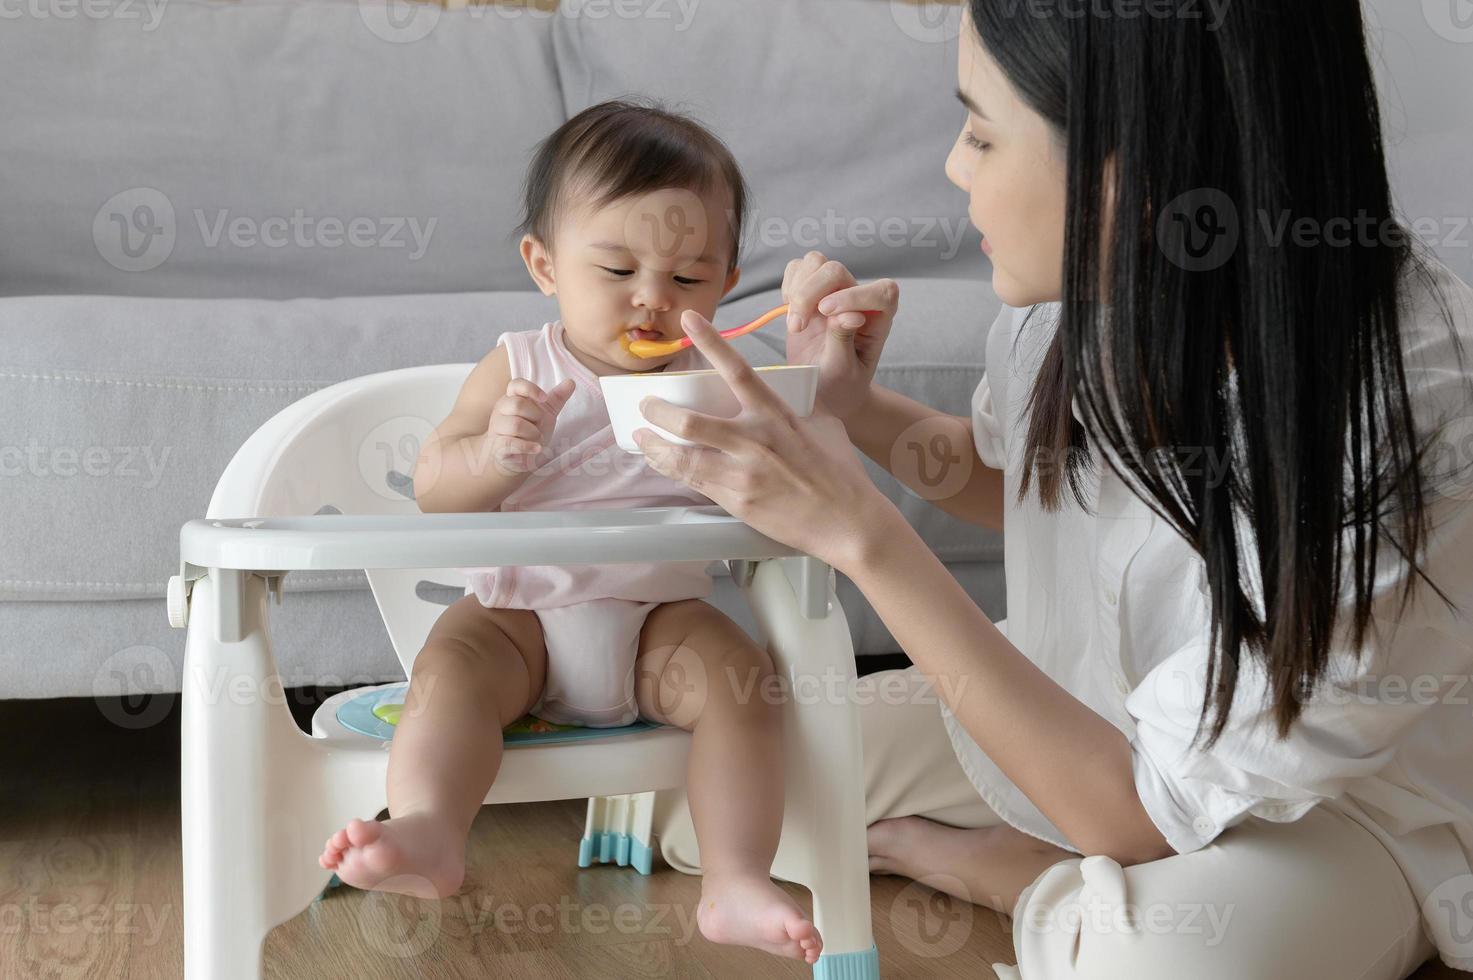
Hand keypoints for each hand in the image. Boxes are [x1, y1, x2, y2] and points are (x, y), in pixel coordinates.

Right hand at [487, 377, 575, 474]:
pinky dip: (528, 446)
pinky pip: (510, 442)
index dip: (531, 389)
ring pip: (515, 425)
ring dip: (532, 433)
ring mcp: (497, 428)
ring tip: (535, 438)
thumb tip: (571, 381)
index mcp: (511, 398)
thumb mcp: (546, 414)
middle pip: (517, 404)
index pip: (515, 385)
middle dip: (535, 416)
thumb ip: (557, 398)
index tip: (544, 398)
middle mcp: (501, 410)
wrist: (516, 459)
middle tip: (538, 425)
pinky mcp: (497, 446)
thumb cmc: (529, 433)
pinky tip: (536, 448)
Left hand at [634, 309, 898, 571]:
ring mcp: (743, 473)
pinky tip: (659, 462)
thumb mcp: (824, 424)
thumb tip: (784, 392)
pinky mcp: (737, 501)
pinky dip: (670, 468)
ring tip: (641, 435)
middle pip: (690, 420)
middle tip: (646, 404)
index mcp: (776, 414)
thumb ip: (796, 405)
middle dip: (658, 410)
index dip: (711, 341)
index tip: (690, 320)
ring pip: (682, 455)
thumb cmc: (841, 473)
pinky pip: (692, 481)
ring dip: (653, 444)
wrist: (849, 522)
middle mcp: (755, 440)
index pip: (737, 370)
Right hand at [782, 250, 897, 421]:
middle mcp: (858, 299)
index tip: (827, 315)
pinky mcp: (810, 292)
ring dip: (797, 290)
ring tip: (794, 324)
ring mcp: (833, 292)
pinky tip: (789, 314)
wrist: (821, 390)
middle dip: (810, 294)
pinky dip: (787, 287)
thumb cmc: (839, 384)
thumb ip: (844, 341)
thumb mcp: (843, 371)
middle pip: (835, 270)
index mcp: (879, 318)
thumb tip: (848, 314)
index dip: (853, 296)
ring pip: (815, 262)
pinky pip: (797, 269)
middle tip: (797, 328)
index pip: (882, 291)